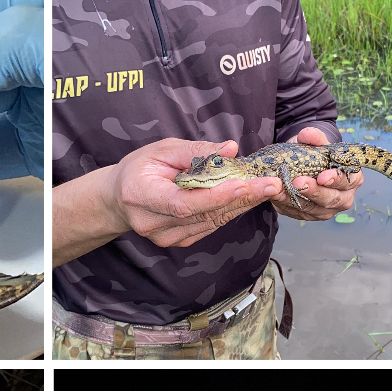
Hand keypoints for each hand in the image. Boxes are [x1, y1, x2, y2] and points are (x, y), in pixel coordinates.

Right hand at [114, 138, 281, 248]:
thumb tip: (230, 149)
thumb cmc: (139, 169)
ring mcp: (165, 237)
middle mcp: (152, 223)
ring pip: (212, 221)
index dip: (214, 196)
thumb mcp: (161, 150)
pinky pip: (210, 225)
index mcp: (142, 196)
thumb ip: (195, 150)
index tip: (243, 184)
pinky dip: (230, 210)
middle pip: (203, 214)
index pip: (182, 203)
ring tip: (267, 187)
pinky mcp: (178, 241)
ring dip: (242, 204)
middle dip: (241, 197)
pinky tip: (247, 197)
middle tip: (271, 184)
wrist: (119, 199)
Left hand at [267, 127, 362, 220]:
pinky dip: (284, 204)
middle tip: (299, 182)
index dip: (336, 179)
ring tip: (280, 189)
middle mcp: (342, 197)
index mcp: (352, 178)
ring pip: (312, 208)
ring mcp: (325, 209)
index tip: (323, 176)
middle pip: (331, 199)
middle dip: (314, 191)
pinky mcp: (308, 215)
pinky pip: (296, 212)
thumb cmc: (316, 155)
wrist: (301, 165)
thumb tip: (307, 134)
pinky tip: (273, 195)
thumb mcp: (316, 144)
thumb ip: (315, 138)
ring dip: (294, 199)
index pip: (348, 180)